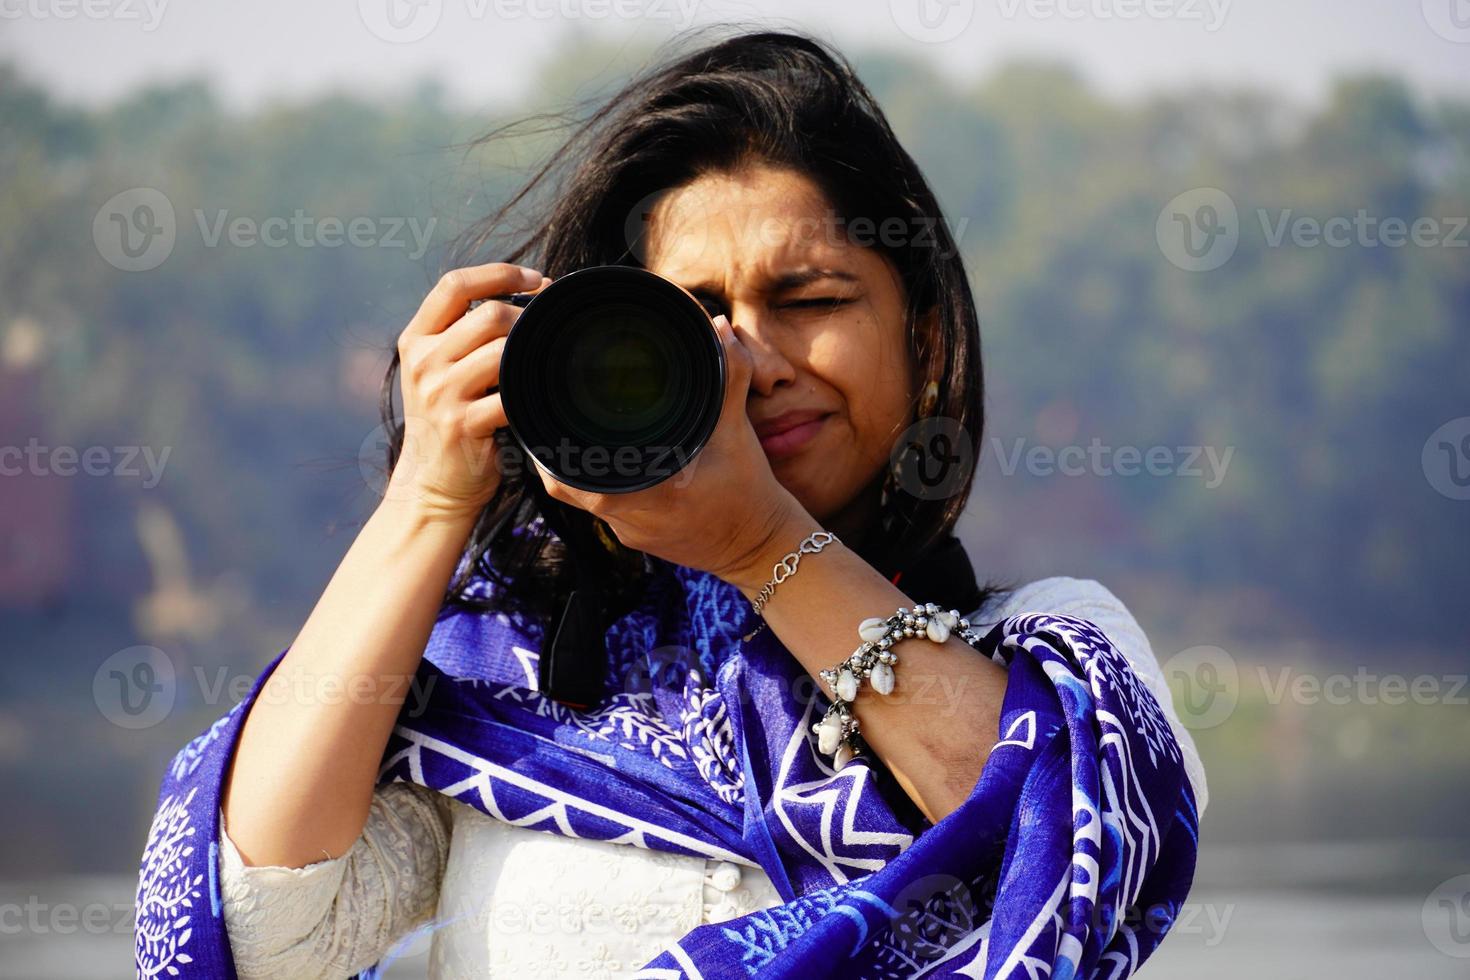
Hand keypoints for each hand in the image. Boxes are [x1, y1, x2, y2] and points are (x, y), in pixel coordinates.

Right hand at [388, 262, 551, 519]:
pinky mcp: (462, 424)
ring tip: (547, 359)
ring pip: (502, 351)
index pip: (454, 285)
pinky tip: (544, 391)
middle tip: (550, 327)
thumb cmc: (448, 420)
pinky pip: (509, 395)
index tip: (535, 279)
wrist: (432, 482)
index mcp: (416, 340)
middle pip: (487, 315)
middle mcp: (423, 363)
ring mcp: (440, 394)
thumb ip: (464, 335)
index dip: (498, 273)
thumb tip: (530, 293)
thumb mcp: (439, 371)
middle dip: (528, 317)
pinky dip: (532, 390)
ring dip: (533, 352)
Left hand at [535, 313, 814, 582]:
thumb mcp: (738, 431)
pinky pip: (606, 508)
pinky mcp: (640, 538)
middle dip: (551, 452)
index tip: (544, 414)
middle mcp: (628, 517)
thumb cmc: (749, 492)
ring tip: (571, 432)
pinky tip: (608, 460)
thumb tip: (720, 328)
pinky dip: (600, 483)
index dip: (548, 448)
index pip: (571, 474)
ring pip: (582, 500)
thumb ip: (729, 377)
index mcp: (645, 491)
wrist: (761, 549)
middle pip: (564, 487)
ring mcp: (631, 532)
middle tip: (548, 414)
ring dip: (573, 468)